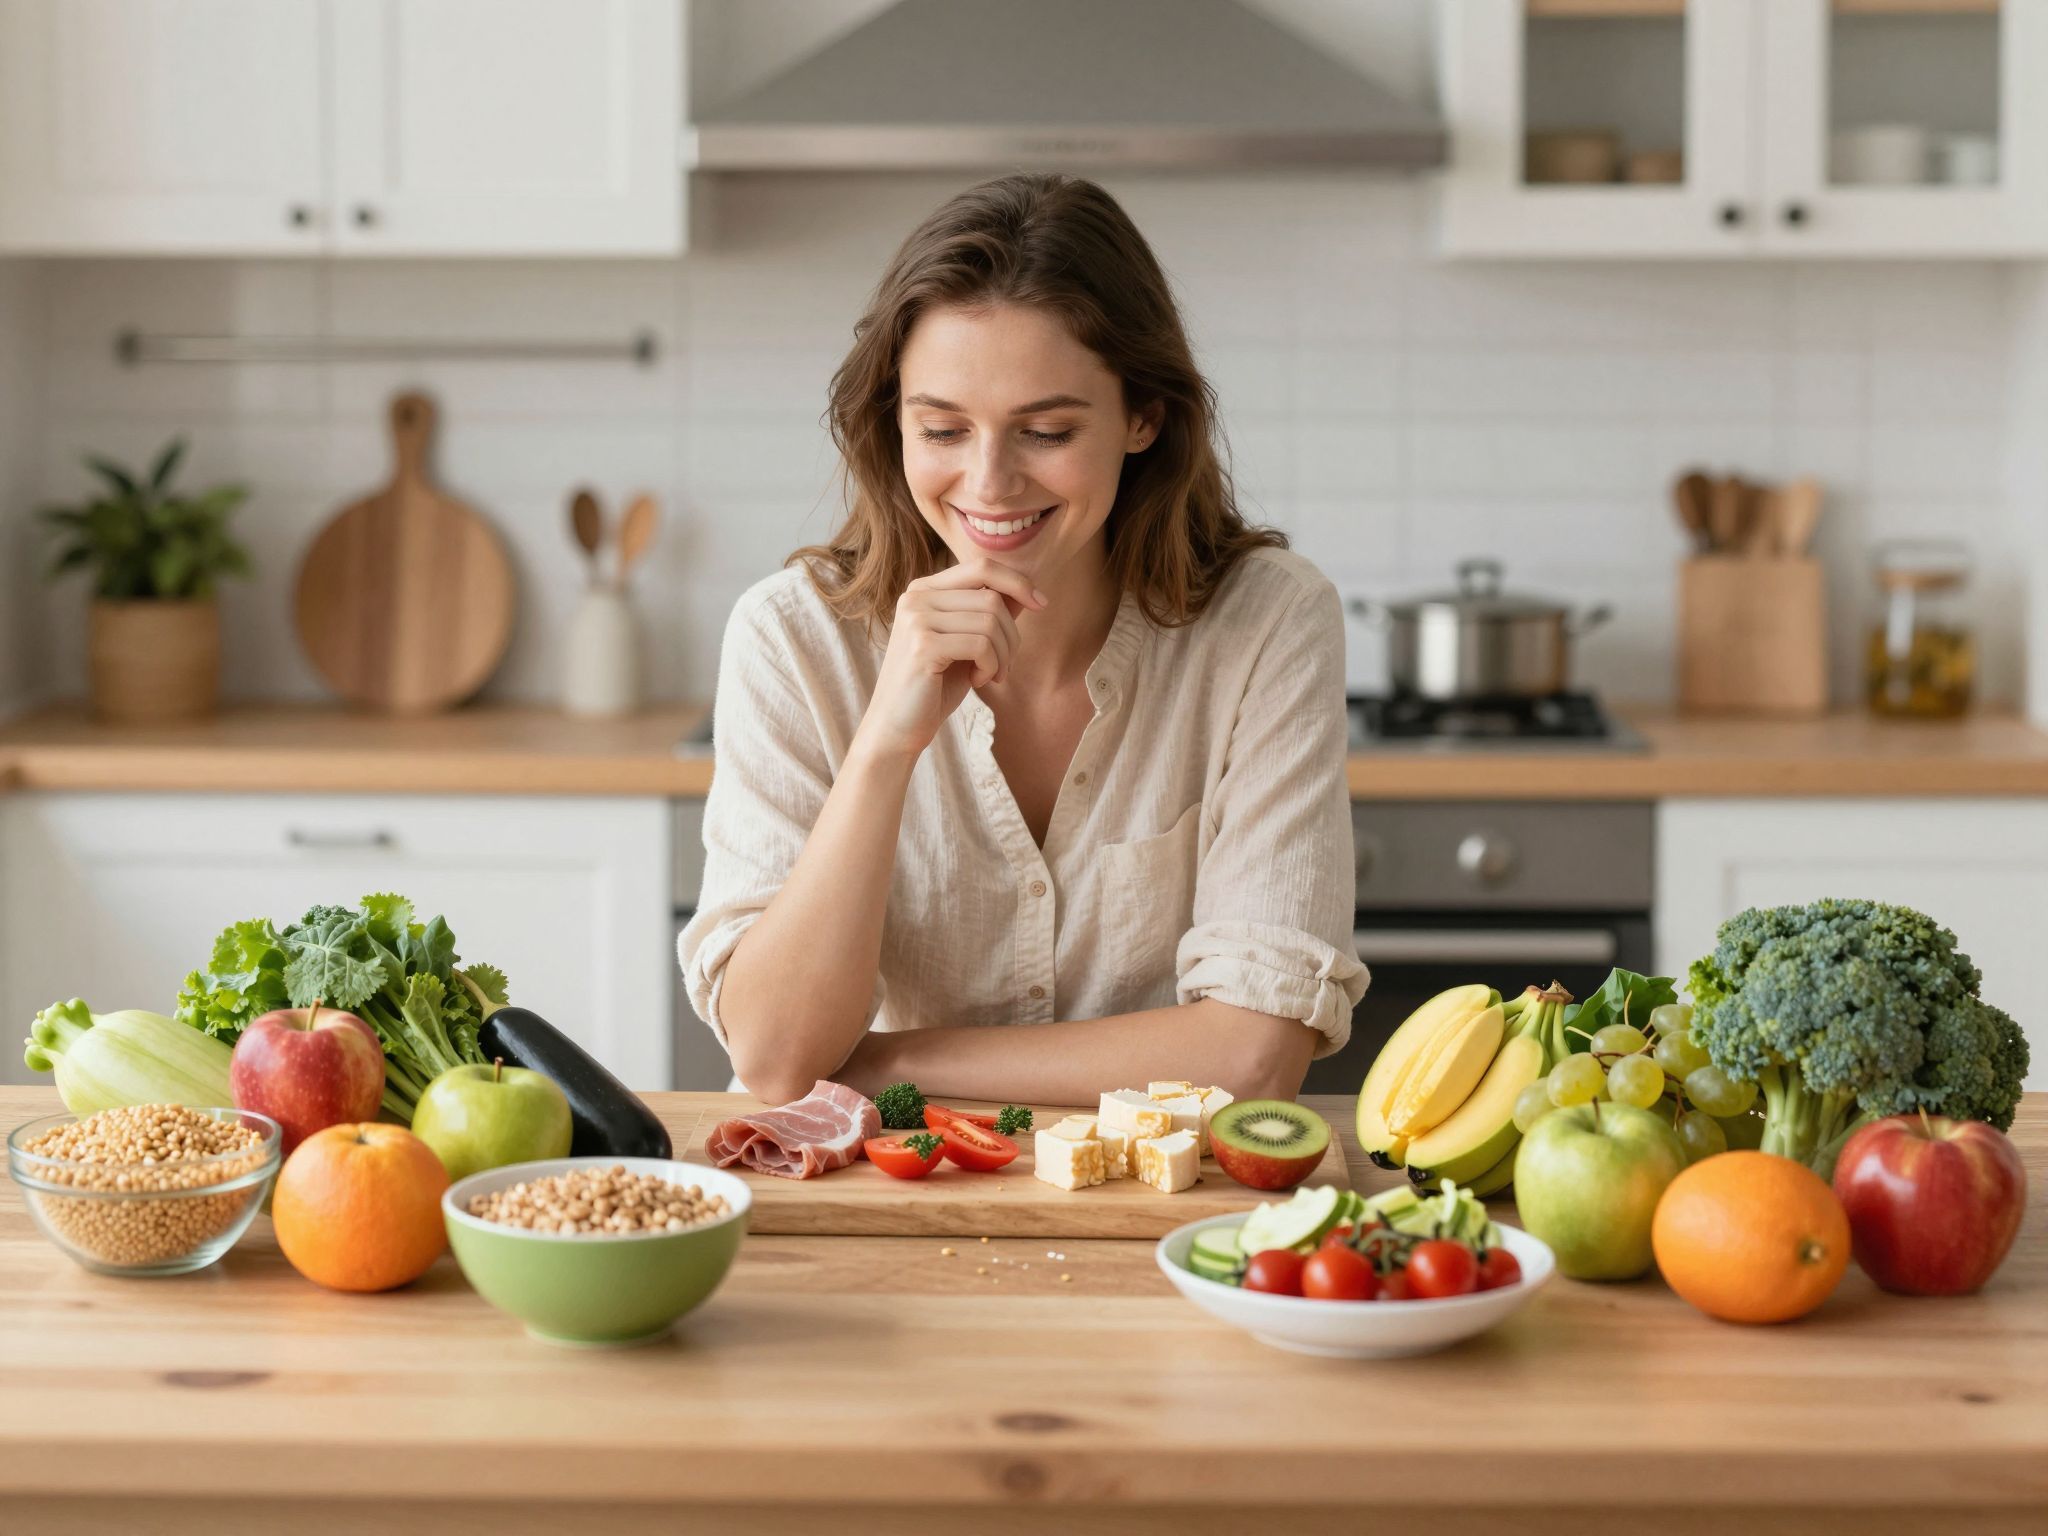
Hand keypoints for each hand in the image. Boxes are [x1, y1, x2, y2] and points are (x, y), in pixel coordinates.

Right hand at [854, 559, 1047, 761]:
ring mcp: (917, 619)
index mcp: (924, 590)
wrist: (897, 727)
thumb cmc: (934, 686)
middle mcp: (916, 597)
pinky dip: (990, 667)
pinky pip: (981, 645)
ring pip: (990, 622)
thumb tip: (1027, 591)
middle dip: (1011, 635)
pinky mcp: (922, 645)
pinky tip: (978, 682)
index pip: (982, 567)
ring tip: (990, 677)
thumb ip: (989, 614)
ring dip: (1002, 656)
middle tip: (1003, 667)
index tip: (1041, 604)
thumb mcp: (967, 644)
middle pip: (992, 597)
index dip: (1017, 581)